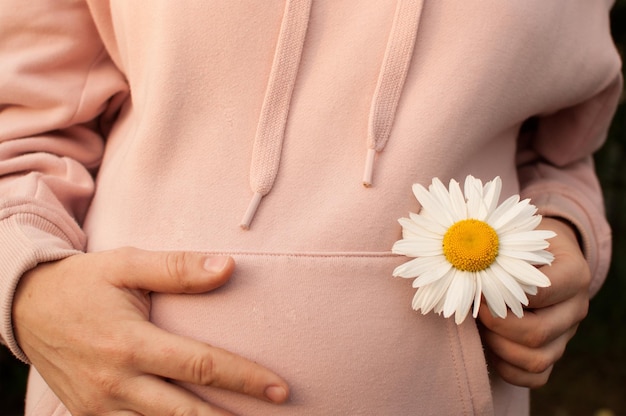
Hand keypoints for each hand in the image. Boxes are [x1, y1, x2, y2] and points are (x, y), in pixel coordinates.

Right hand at [12, 247, 288, 414]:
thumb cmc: (83, 282)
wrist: (25, 307)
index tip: (279, 388)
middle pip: (185, 413)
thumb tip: (228, 267)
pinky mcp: (90, 415)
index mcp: (130, 343)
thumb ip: (178, 268)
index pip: (200, 366)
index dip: (245, 379)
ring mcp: (100, 405)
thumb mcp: (127, 264)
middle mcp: (116, 382)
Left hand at [478, 217, 590, 387]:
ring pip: (537, 360)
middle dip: (496, 325)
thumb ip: (496, 250)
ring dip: (499, 347)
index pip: (542, 293)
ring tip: (480, 327)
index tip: (478, 288)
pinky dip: (508, 369)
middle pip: (538, 332)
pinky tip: (489, 348)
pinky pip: (536, 377)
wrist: (541, 254)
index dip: (503, 295)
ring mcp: (567, 334)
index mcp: (574, 274)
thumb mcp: (513, 237)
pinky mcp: (554, 351)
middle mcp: (576, 307)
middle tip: (475, 310)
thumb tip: (462, 266)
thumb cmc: (520, 243)